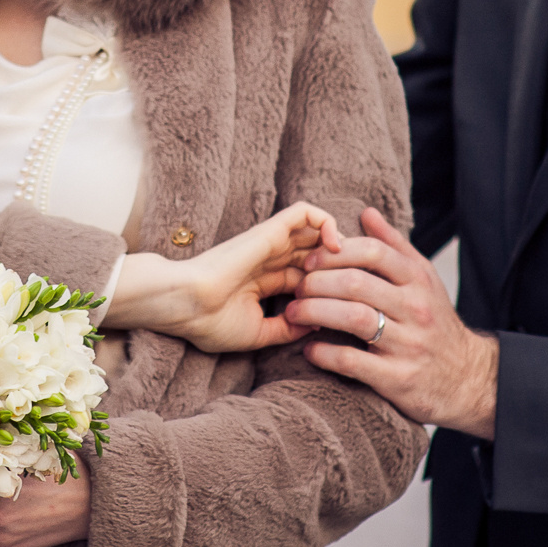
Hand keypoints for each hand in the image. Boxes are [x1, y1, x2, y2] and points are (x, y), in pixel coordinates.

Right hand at [105, 201, 339, 351]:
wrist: (187, 306)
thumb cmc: (212, 322)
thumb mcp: (259, 334)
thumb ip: (288, 329)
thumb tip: (318, 325)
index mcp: (268, 282)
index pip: (311, 276)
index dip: (333, 284)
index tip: (350, 301)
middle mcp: (272, 260)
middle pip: (317, 251)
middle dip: (342, 261)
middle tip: (360, 278)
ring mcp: (271, 243)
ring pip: (316, 229)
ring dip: (338, 241)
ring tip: (349, 261)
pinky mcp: (270, 230)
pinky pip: (305, 212)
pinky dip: (326, 222)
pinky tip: (336, 245)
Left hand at [287, 207, 499, 437]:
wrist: (468, 377)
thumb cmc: (434, 322)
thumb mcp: (424, 280)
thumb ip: (394, 246)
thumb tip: (367, 212)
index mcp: (418, 279)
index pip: (372, 252)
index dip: (334, 252)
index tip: (308, 260)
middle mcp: (416, 308)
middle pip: (356, 284)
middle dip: (316, 283)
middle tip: (295, 288)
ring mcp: (408, 344)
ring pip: (353, 318)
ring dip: (314, 313)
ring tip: (293, 313)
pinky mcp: (398, 378)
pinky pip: (353, 362)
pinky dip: (325, 354)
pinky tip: (310, 349)